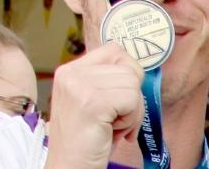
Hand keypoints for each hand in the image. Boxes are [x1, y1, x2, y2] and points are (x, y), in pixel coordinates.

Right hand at [45, 43, 145, 168]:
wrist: (70, 168)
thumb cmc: (87, 140)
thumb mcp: (94, 101)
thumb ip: (109, 81)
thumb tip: (139, 69)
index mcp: (69, 70)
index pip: (116, 51)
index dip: (129, 75)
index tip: (119, 101)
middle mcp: (70, 73)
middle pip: (129, 69)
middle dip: (132, 99)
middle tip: (113, 121)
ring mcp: (78, 86)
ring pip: (133, 85)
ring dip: (131, 112)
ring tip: (110, 127)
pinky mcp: (91, 102)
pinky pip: (133, 101)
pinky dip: (130, 121)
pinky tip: (111, 132)